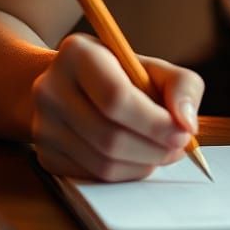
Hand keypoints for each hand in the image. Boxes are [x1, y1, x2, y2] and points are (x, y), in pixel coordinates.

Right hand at [31, 33, 203, 180]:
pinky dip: (125, 174)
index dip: (154, 122)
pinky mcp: (45, 155)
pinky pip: (92, 176)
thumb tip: (187, 123)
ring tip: (164, 152)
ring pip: (102, 162)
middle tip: (179, 147)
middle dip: (153, 148)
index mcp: (77, 53)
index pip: (116, 98)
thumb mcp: (152, 66)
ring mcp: (42, 125)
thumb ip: (181, 85)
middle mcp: (50, 88)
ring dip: (143, 164)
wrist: (71, 85)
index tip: (183, 132)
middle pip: (109, 135)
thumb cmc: (121, 75)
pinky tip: (140, 158)